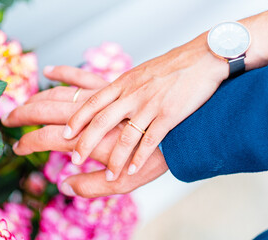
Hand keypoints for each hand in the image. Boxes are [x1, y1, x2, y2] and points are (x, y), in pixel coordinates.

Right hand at [2, 66, 167, 197]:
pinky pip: (83, 76)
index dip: (28, 143)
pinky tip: (50, 70)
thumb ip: (91, 186)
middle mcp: (89, 115)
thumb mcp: (124, 182)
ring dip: (38, 96)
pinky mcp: (111, 88)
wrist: (180, 131)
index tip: (18, 147)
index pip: (46, 138)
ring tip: (23, 102)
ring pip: (60, 94)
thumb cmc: (154, 157)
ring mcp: (99, 99)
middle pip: (46, 110)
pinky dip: (65, 73)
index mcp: (88, 139)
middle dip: (23, 114)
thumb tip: (64, 185)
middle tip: (8, 118)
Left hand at [62, 33, 228, 180]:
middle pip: (101, 121)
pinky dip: (140, 158)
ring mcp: (150, 105)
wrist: (202, 58)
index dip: (77, 120)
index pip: (92, 102)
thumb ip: (123, 87)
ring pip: (126, 136)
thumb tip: (108, 100)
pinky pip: (151, 141)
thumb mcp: (139, 72)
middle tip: (75, 159)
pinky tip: (133, 170)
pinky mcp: (169, 115)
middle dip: (85, 142)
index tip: (65, 133)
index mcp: (123, 83)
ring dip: (115, 159)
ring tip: (108, 175)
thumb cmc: (170, 67)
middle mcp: (132, 94)